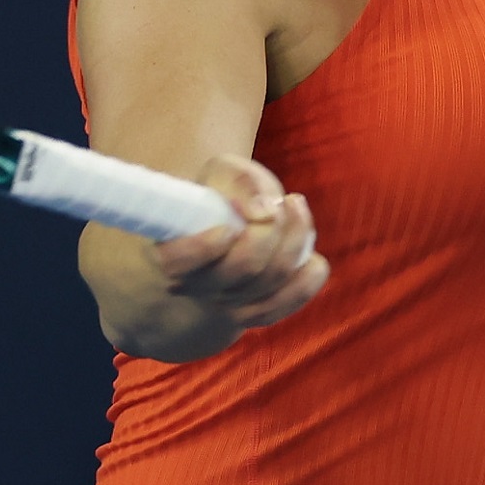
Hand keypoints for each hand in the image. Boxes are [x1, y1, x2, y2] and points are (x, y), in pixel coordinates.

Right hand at [148, 155, 329, 329]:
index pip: (178, 262)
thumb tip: (263, 210)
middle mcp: (197, 286)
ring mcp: (228, 304)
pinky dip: (308, 277)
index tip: (227, 226)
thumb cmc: (220, 194)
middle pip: (243, 267)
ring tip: (294, 206)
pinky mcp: (257, 312)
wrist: (224, 226)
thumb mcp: (222, 173)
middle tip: (277, 201)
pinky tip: (312, 255)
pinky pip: (290, 301)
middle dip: (270, 229)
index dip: (205, 247)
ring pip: (271, 281)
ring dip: (295, 239)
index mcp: (172, 251)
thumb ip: (240, 180)